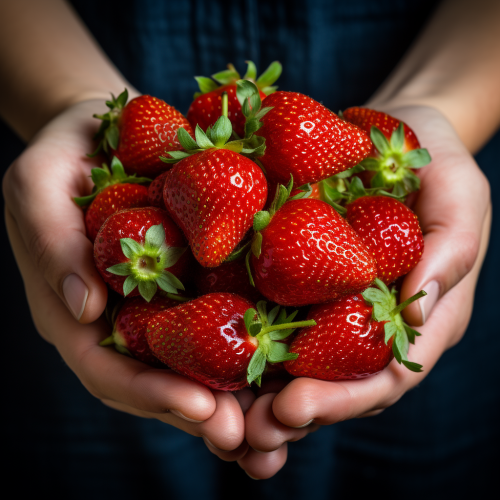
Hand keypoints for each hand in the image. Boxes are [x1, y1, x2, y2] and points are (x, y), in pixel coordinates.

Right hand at [3, 100, 250, 457]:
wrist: (101, 132)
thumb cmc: (63, 154)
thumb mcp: (38, 185)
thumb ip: (52, 244)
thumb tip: (84, 310)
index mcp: (76, 309)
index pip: (107, 367)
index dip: (150, 393)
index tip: (201, 408)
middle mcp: (119, 320)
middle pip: (156, 380)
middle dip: (200, 412)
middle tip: (250, 437)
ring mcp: (156, 305)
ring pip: (192, 362)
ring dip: (232, 396)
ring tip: (276, 422)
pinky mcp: (190, 283)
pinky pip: (219, 320)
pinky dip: (248, 350)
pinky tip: (284, 365)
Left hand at [238, 105, 491, 478]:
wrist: (394, 135)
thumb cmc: (437, 166)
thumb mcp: (459, 200)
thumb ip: (448, 256)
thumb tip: (414, 313)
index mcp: (415, 317)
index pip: (383, 376)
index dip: (341, 399)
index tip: (295, 409)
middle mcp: (367, 320)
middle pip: (331, 382)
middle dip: (290, 412)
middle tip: (246, 431)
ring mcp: (330, 301)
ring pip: (294, 360)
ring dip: (257, 392)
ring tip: (217, 416)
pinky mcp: (298, 277)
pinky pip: (269, 310)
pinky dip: (240, 336)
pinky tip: (203, 350)